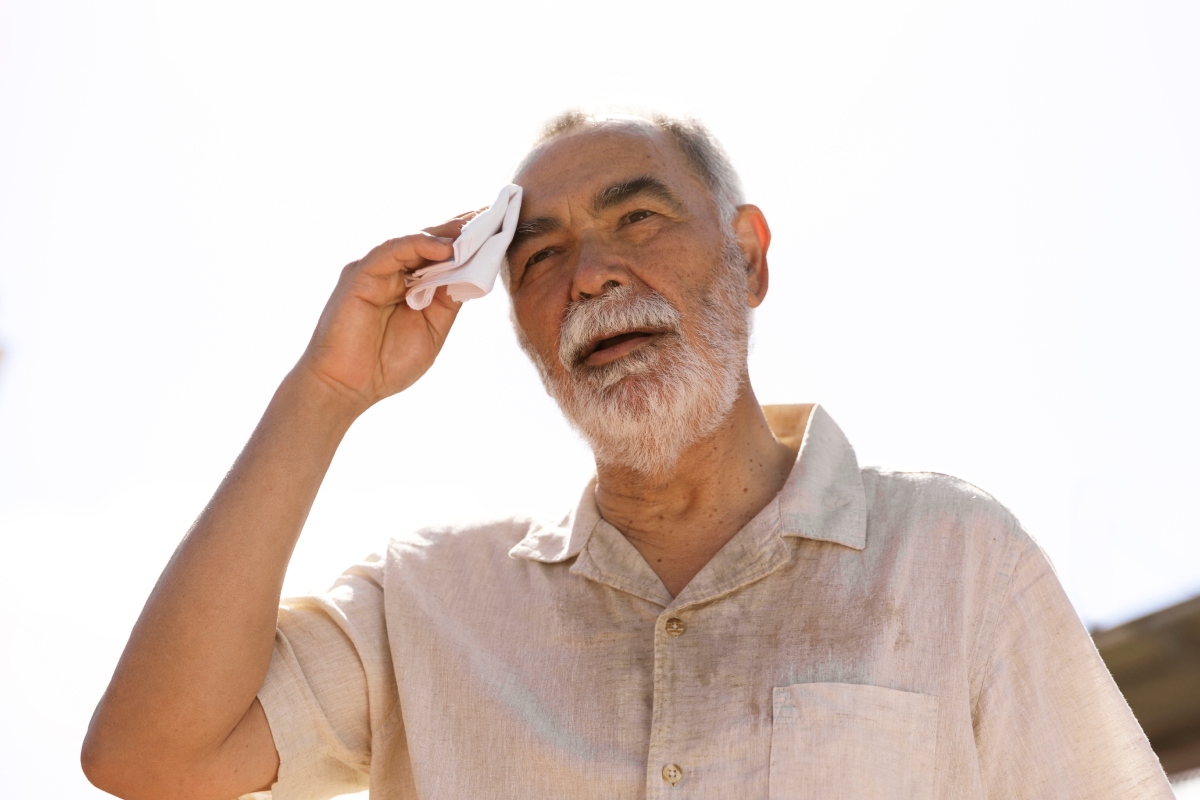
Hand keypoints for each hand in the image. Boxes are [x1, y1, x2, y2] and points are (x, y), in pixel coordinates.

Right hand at [296, 214, 475, 414]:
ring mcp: (377, 271)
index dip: (470, 243)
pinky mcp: (361, 272)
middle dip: (463, 229)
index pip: (443, 257)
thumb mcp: (433, 328)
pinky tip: (446, 248)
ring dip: (447, 233)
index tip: (499, 229)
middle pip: (432, 242)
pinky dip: (419, 244)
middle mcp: (394, 273)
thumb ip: (448, 299)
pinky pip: (392, 249)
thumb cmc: (386, 364)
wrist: (347, 387)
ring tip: (477, 226)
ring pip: (415, 240)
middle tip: (494, 214)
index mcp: (411, 286)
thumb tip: (473, 270)